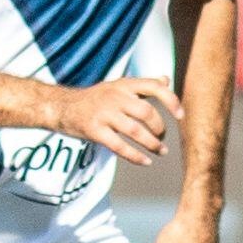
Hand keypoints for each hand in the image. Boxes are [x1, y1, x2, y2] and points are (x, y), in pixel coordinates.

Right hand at [54, 76, 182, 166]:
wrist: (62, 107)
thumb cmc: (96, 98)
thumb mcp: (118, 86)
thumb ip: (142, 85)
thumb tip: (166, 80)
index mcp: (124, 84)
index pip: (153, 87)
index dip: (171, 100)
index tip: (181, 115)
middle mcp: (114, 96)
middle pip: (146, 113)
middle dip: (160, 129)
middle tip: (163, 139)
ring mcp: (104, 114)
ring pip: (135, 131)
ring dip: (152, 144)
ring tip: (160, 151)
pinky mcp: (94, 130)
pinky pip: (119, 146)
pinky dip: (136, 156)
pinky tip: (146, 162)